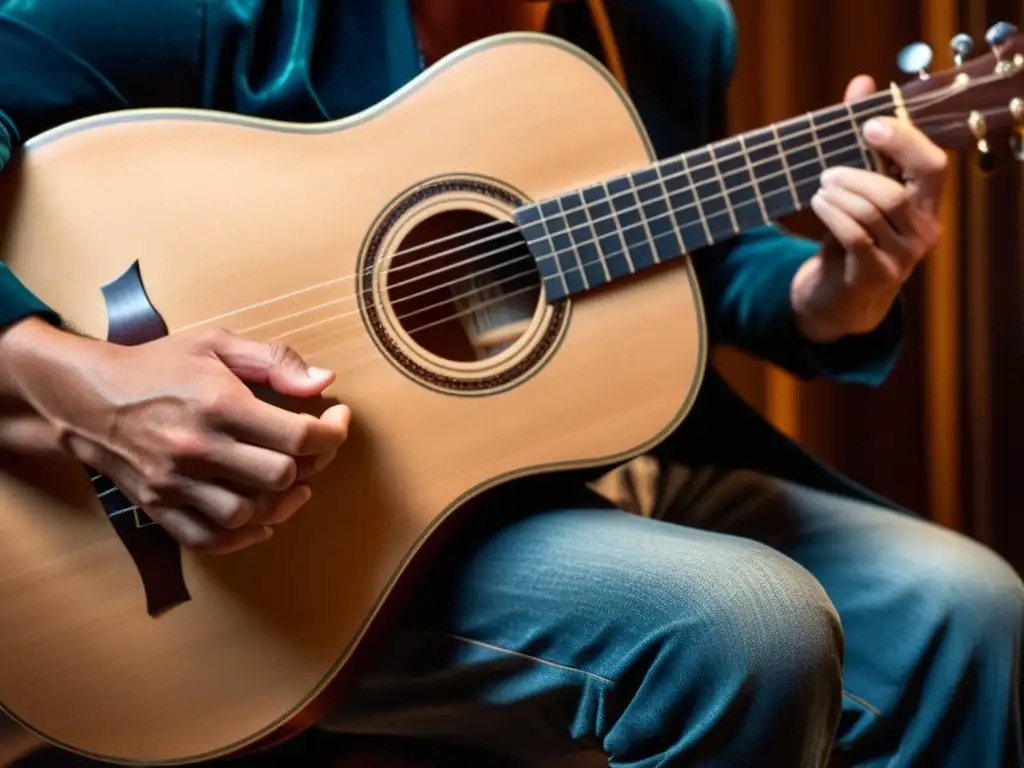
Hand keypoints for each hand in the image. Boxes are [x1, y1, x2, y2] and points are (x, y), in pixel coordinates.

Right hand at [0, 318, 349, 553]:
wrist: (87, 396)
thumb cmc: (160, 366)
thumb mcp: (217, 344)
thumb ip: (274, 360)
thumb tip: (324, 381)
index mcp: (218, 404)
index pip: (297, 436)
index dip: (332, 434)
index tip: (337, 421)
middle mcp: (198, 447)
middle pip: (279, 477)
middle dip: (310, 465)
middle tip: (311, 451)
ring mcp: (176, 482)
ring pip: (248, 514)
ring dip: (281, 505)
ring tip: (291, 486)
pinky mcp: (159, 507)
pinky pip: (209, 539)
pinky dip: (242, 537)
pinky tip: (260, 518)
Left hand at [791, 75, 946, 342]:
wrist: (840, 297)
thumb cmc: (852, 235)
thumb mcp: (858, 189)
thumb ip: (861, 139)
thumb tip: (861, 82)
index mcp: (926, 204)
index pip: (933, 166)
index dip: (905, 141)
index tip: (871, 125)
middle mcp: (923, 231)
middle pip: (899, 191)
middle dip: (858, 173)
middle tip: (827, 171)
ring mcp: (902, 257)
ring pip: (874, 212)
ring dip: (841, 194)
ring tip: (820, 188)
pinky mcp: (875, 274)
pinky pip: (856, 236)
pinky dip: (833, 215)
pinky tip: (819, 205)